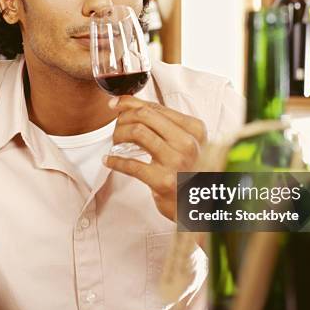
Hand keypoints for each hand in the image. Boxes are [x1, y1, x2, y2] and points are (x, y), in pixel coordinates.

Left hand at [103, 96, 206, 220]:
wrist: (200, 206)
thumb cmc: (188, 172)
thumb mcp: (186, 143)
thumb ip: (164, 124)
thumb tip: (130, 104)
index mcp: (194, 129)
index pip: (156, 107)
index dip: (130, 103)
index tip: (115, 104)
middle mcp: (188, 142)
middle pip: (145, 115)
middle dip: (123, 117)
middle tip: (116, 127)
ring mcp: (176, 161)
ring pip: (137, 132)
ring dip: (119, 135)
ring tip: (115, 142)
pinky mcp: (163, 181)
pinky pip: (131, 164)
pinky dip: (115, 160)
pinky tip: (109, 161)